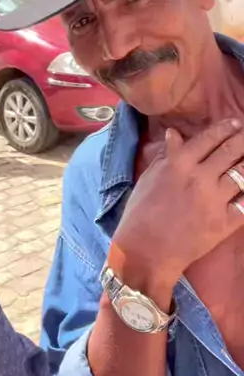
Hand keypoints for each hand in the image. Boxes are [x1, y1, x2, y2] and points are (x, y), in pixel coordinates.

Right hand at [111, 118, 243, 287]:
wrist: (145, 251)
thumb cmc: (141, 213)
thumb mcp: (150, 178)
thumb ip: (167, 154)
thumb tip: (174, 134)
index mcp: (179, 163)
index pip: (208, 138)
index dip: (225, 128)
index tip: (235, 123)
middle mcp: (200, 177)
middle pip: (230, 151)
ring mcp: (214, 200)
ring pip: (243, 174)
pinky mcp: (225, 223)